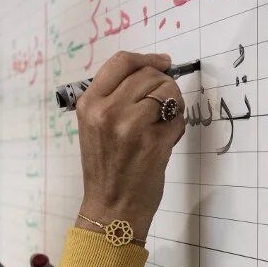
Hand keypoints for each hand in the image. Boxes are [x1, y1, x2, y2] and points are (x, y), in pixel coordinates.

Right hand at [75, 51, 185, 239]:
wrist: (111, 208)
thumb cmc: (106, 168)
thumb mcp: (95, 127)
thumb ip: (114, 98)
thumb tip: (152, 71)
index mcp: (90, 104)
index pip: (121, 62)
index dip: (147, 59)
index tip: (163, 62)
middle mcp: (107, 111)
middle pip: (148, 74)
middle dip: (164, 85)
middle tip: (164, 105)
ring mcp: (130, 126)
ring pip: (167, 91)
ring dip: (173, 104)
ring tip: (162, 124)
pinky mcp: (153, 142)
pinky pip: (177, 117)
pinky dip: (177, 126)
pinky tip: (165, 141)